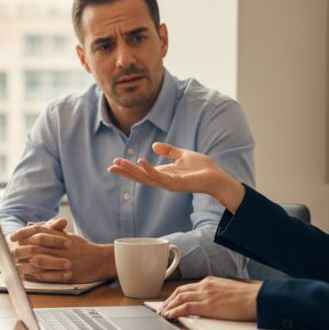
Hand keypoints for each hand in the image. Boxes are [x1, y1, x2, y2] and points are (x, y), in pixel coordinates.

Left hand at [7, 221, 114, 283]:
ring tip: (15, 266)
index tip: (12, 237)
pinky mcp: (64, 274)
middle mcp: (59, 247)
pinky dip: (34, 276)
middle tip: (9, 253)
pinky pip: (46, 275)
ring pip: (38, 261)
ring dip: (25, 264)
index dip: (22, 234)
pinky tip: (26, 276)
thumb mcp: (65, 235)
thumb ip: (48, 230)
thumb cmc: (83, 248)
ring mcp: (61, 261)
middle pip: (34, 246)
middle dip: (20, 250)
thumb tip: (31, 224)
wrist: (100, 260)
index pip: (37, 231)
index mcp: (58, 236)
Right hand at [108, 142, 246, 210]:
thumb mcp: (183, 155)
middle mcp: (163, 180)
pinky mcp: (176, 183)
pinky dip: (148, 170)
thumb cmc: (202, 168)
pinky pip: (159, 177)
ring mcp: (169, 183)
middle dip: (125, 172)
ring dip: (131, 171)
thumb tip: (154, 145)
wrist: (217, 177)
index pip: (142, 172)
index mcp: (164, 173)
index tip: (114, 163)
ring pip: (145, 178)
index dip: (128, 168)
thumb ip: (169, 151)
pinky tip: (140, 161)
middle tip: (111, 166)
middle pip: (139, 177)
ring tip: (119, 163)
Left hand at [157, 277, 259, 321]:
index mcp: (210, 281)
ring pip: (179, 298)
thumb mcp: (228, 291)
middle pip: (179, 291)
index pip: (187, 287)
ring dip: (168, 307)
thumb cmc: (247, 297)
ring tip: (162, 314)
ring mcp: (205, 294)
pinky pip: (185, 307)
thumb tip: (211, 303)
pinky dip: (174, 311)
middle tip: (161, 309)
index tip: (169, 302)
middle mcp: (205, 285)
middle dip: (168, 301)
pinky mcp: (207, 305)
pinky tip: (169, 316)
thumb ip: (217, 294)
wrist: (256, 298)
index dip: (175, 296)